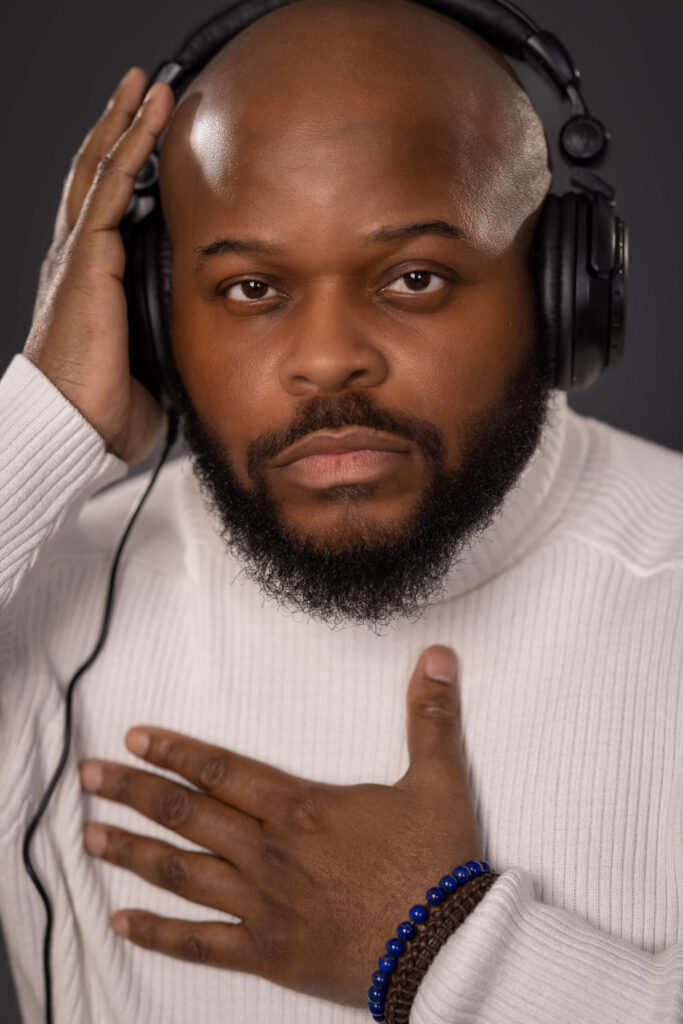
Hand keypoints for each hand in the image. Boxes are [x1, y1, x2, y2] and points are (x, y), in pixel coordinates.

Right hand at [23, 68, 174, 464]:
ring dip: (124, 124)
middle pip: (96, 177)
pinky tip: (147, 117)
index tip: (149, 142)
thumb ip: (167, 341)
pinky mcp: (86, 259)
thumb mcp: (149, 366)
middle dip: (119, 130)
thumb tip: (202, 349)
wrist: (76, 426)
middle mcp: (78, 259)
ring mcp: (78, 255)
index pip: (106, 211)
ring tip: (146, 86)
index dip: (124, 171)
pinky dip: (128, 147)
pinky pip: (109, 189)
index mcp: (91, 283)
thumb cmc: (105, 408)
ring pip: (99, 170)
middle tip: (143, 92)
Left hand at [80, 645, 482, 1006]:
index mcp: (300, 808)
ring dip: (132, 853)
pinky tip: (123, 923)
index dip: (174, 751)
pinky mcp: (268, 953)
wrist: (446, 948)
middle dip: (133, 792)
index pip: (221, 770)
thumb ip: (430, 716)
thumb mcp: (438, 780)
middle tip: (88, 777)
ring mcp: (262, 905)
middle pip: (186, 815)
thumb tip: (439, 656)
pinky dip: (159, 935)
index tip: (134, 738)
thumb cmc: (436, 863)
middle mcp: (268, 852)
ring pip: (182, 873)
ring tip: (90, 838)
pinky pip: (201, 944)